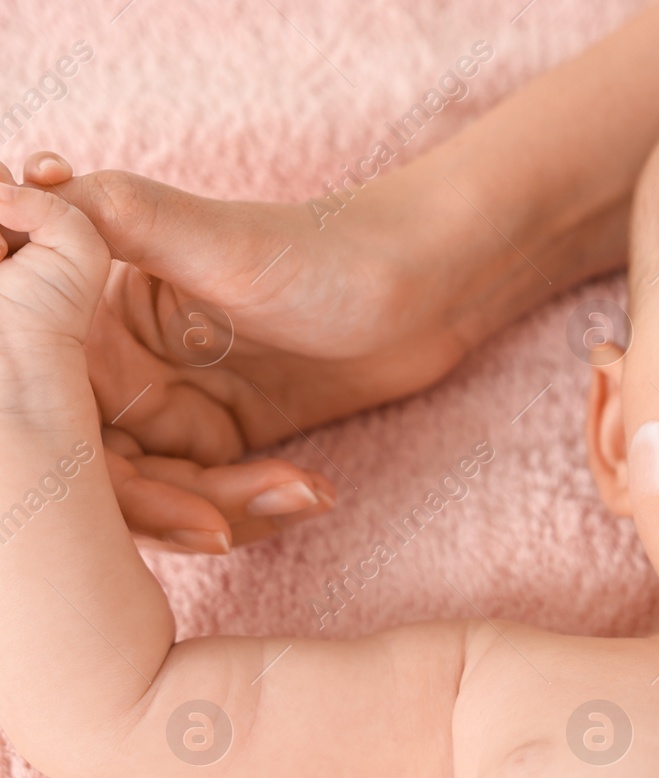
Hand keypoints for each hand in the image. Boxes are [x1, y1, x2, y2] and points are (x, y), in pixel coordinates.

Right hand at [4, 153, 473, 551]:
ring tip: (302, 491)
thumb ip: (111, 216)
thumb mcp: (215, 233)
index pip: (49, 411)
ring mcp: (172, 403)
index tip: (149, 493)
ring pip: (158, 496)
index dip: (83, 467)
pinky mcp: (225, 437)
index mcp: (90, 308)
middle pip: (98, 470)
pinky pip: (211, 501)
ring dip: (224, 512)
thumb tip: (20, 186)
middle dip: (160, 509)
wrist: (433, 282)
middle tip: (220, 527)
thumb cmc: (331, 249)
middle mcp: (117, 360)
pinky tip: (314, 493)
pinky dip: (255, 509)